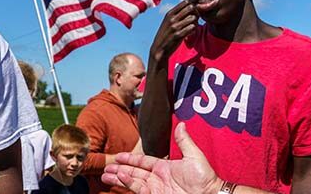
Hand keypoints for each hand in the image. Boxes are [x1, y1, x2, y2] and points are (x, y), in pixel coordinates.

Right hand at [101, 122, 221, 193]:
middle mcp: (157, 178)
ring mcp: (155, 188)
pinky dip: (127, 183)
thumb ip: (184, 141)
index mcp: (164, 167)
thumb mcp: (194, 156)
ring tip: (106, 175)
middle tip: (106, 168)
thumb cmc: (204, 177)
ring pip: (132, 181)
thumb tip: (182, 124)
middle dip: (119, 169)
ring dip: (119, 178)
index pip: (142, 162)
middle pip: (133, 172)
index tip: (118, 156)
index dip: (130, 159)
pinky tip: (120, 177)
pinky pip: (138, 188)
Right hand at [149, 0, 197, 61]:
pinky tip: (191, 33)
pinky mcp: (178, 35)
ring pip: (193, 18)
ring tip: (193, 26)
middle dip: (195, 12)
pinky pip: (192, 28)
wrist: (159, 49)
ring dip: (195, 22)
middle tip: (195, 19)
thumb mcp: (168, 22)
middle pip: (191, 8)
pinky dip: (194, 30)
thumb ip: (177, 14)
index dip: (192, 6)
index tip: (193, 13)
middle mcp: (172, 18)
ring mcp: (175, 26)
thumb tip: (191, 6)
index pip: (185, 2)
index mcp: (169, 13)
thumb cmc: (166, 34)